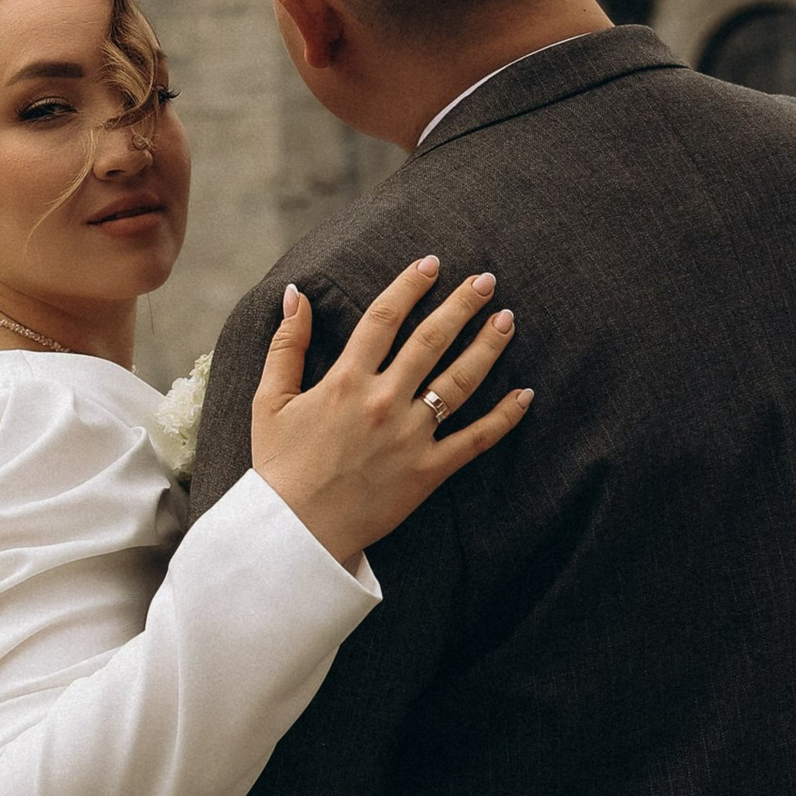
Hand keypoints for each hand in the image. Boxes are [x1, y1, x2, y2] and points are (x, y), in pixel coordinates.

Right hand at [250, 260, 530, 566]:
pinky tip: (525, 394)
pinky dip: (504, 417)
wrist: (296, 532)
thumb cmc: (279, 465)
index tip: (432, 263)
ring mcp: (409, 437)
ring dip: (487, 347)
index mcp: (344, 380)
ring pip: (459, 382)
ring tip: (507, 320)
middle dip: (462, 305)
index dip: (410, 285)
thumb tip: (295, 293)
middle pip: (431, 340)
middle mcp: (383, 402)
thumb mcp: (270, 400)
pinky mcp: (428, 471)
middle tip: (486, 280)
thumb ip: (286, 344)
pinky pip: (475, 440)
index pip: (384, 318)